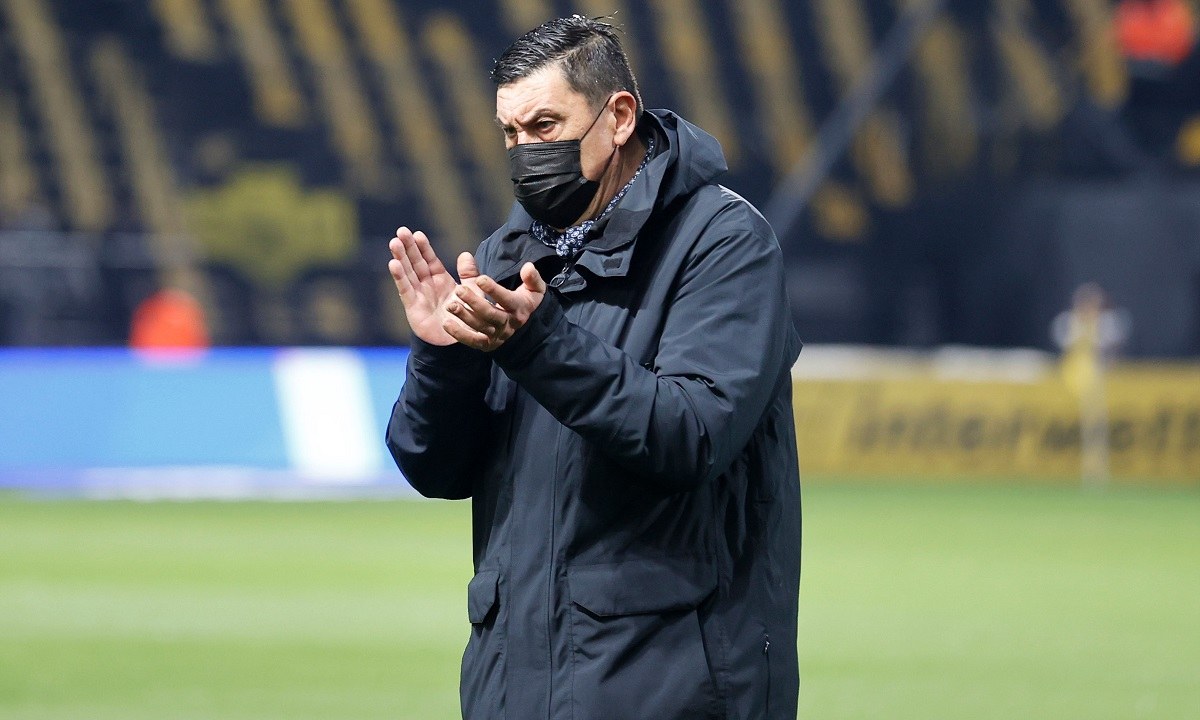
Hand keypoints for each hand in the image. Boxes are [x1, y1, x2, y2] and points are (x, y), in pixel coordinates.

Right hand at [388, 227, 472, 345]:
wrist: (457, 344)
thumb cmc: (466, 318)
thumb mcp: (473, 293)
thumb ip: (470, 274)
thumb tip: (465, 254)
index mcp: (440, 280)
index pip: (429, 259)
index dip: (423, 247)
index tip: (416, 233)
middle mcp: (427, 285)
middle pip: (415, 262)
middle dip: (408, 247)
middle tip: (401, 231)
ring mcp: (418, 295)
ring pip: (408, 273)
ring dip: (400, 258)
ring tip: (394, 242)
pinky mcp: (413, 307)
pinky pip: (405, 290)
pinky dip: (400, 277)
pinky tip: (393, 264)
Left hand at [444, 262, 546, 350]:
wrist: (520, 327)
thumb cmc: (521, 301)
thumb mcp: (529, 288)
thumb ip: (529, 277)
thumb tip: (528, 267)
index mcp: (519, 308)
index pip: (507, 300)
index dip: (494, 290)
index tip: (480, 279)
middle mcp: (509, 323)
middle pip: (491, 314)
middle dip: (475, 302)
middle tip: (459, 290)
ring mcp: (497, 336)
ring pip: (480, 326)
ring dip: (464, 316)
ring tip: (450, 305)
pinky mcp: (487, 344)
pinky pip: (472, 341)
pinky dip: (459, 334)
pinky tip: (447, 323)